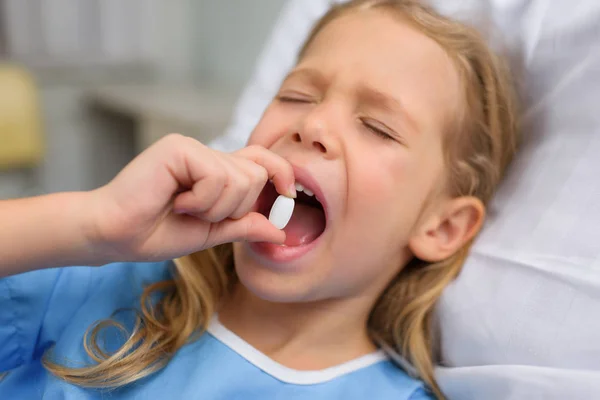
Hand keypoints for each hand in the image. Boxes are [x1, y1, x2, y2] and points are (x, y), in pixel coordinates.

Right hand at [88, 134, 294, 261]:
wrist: (115, 235)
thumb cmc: (156, 233)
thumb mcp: (212, 233)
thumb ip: (244, 226)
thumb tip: (280, 230)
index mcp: (215, 170)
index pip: (260, 159)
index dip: (280, 173)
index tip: (287, 196)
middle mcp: (206, 154)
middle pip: (256, 173)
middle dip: (236, 207)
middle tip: (201, 214)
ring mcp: (192, 148)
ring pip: (240, 178)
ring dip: (216, 208)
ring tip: (184, 208)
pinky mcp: (179, 148)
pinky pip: (217, 176)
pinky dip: (202, 200)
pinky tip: (176, 202)